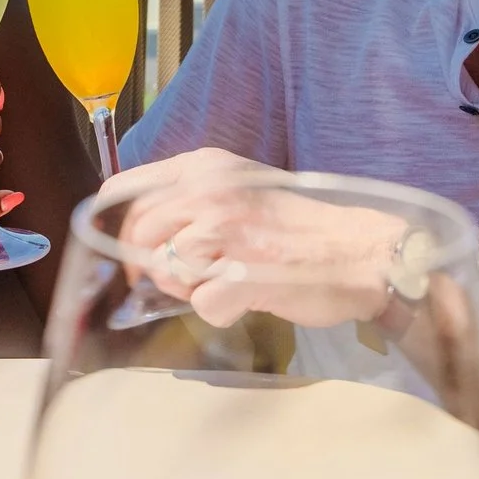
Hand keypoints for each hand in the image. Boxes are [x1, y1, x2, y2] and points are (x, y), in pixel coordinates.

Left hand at [110, 148, 410, 328]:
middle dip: (154, 265)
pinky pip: (200, 304)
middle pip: (139, 235)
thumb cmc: (300, 226)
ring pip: (165, 271)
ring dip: (190, 289)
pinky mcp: (238, 273)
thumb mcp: (241, 188)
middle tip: (188, 278)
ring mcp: (223, 232)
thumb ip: (192, 199)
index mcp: (205, 166)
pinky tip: (247, 298)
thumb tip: (140, 232)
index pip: (126, 189)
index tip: (131, 248)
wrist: (360, 251)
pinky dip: (221, 311)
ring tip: (229, 281)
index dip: (119, 225)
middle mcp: (208, 192)